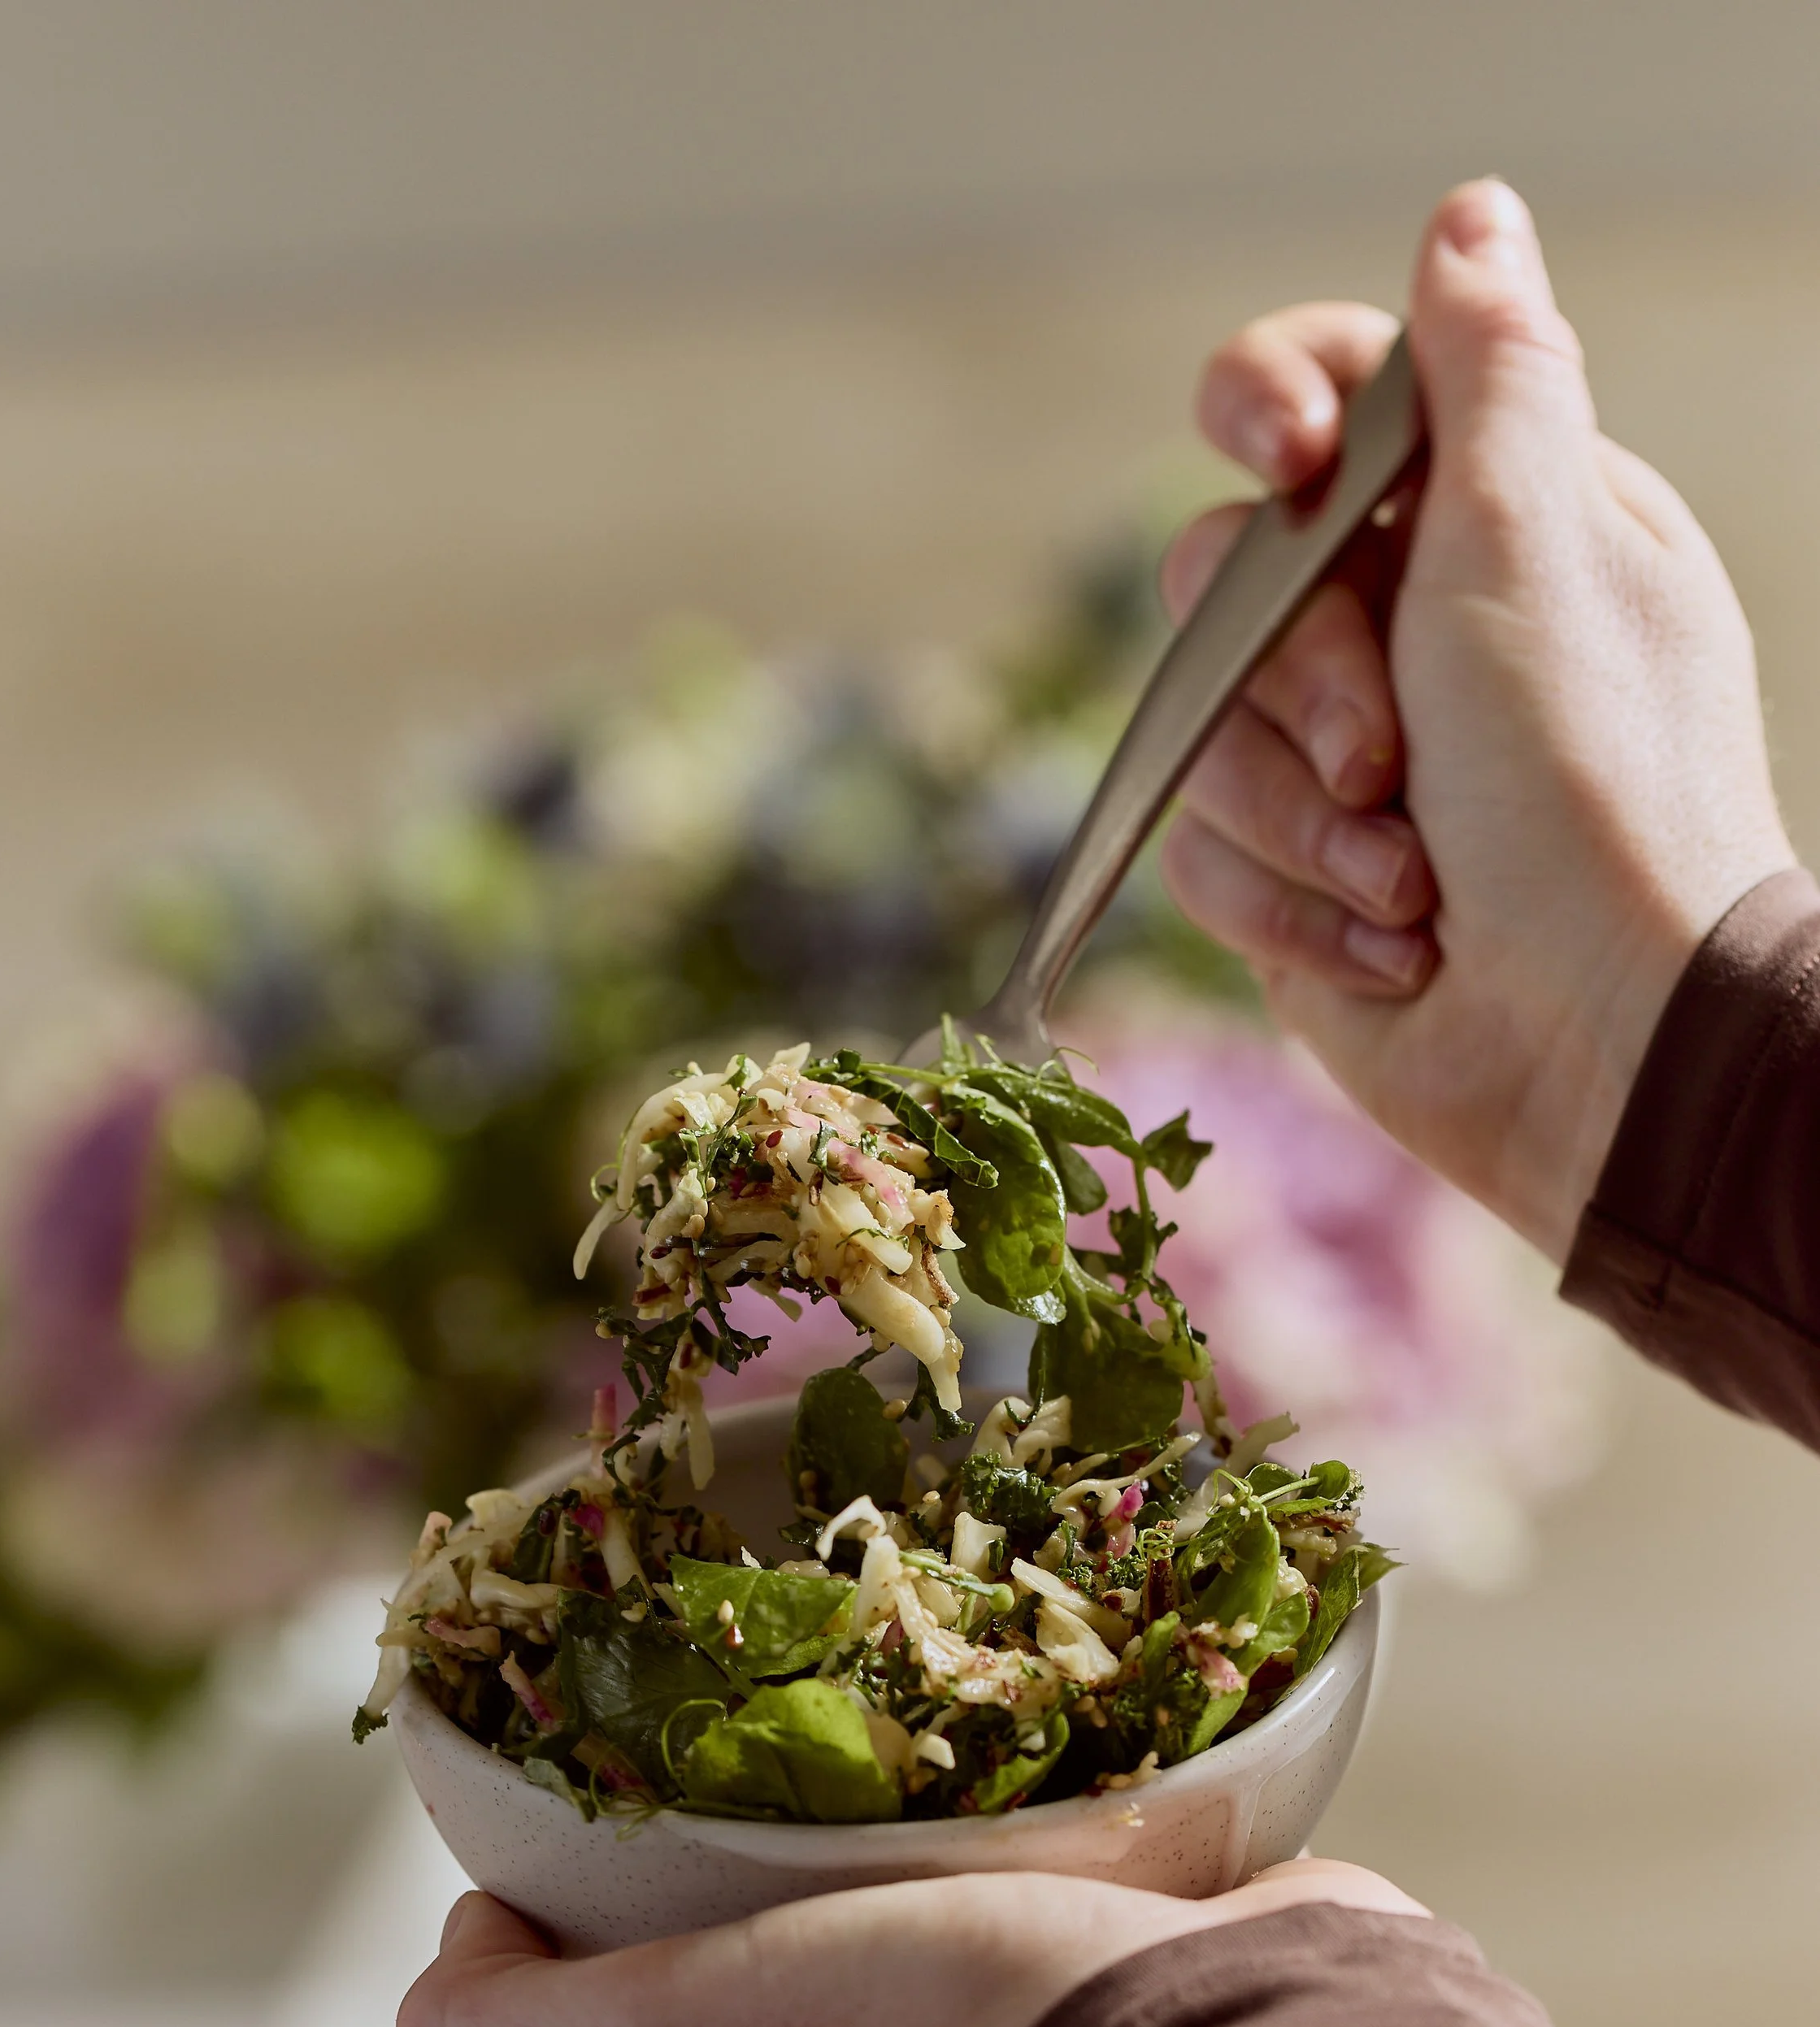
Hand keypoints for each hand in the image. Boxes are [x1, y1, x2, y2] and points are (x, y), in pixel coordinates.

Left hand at [398, 1855, 1424, 2026]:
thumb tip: (447, 1978)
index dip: (571, 1980)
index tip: (589, 1864)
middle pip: (758, 2013)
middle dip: (745, 1897)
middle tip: (759, 1779)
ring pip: (910, 1958)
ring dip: (895, 1861)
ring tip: (895, 1758)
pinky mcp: (1140, 2026)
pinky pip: (1048, 1925)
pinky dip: (1029, 1854)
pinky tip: (1034, 1781)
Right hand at [1158, 178, 1793, 1261]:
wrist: (1595, 1041)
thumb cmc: (1589, 789)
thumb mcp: (1541, 542)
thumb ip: (1488, 375)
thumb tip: (1470, 217)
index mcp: (1489, 521)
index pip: (1331, 395)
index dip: (1274, 402)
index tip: (1289, 455)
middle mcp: (1407, 628)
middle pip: (1235, 573)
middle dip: (1300, 676)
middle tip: (1390, 750)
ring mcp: (1338, 761)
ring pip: (1202, 729)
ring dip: (1302, 816)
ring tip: (1415, 879)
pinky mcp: (1287, 879)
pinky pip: (1200, 855)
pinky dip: (1292, 906)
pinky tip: (1395, 944)